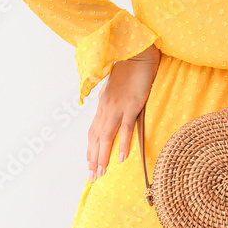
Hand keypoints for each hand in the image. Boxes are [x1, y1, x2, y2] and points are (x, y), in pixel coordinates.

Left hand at [87, 43, 160, 181]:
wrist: (136, 49)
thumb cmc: (130, 65)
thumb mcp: (118, 85)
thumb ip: (115, 98)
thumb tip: (112, 107)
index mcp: (103, 104)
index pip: (93, 131)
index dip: (91, 149)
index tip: (90, 164)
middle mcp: (106, 108)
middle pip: (96, 138)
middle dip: (93, 159)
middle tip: (92, 177)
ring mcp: (118, 107)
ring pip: (106, 137)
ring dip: (102, 157)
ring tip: (100, 174)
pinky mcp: (132, 105)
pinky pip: (125, 128)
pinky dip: (122, 144)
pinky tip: (120, 159)